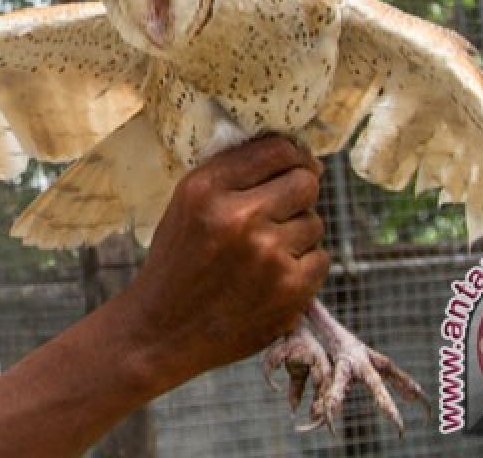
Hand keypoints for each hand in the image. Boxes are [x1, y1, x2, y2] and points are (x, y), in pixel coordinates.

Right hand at [120, 136, 328, 387]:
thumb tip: (302, 159)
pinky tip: (273, 277)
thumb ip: (233, 174)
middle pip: (306, 183)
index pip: (277, 150)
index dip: (294, 155)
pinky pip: (320, 259)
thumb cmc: (177, 262)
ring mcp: (268, 255)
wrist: (162, 331)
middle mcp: (239, 217)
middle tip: (282, 210)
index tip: (295, 165)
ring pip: (314, 223)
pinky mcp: (290, 290)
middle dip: (299, 193)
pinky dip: (303, 267)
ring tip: (265, 252)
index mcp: (207, 189)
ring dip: (297, 234)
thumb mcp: (186, 204)